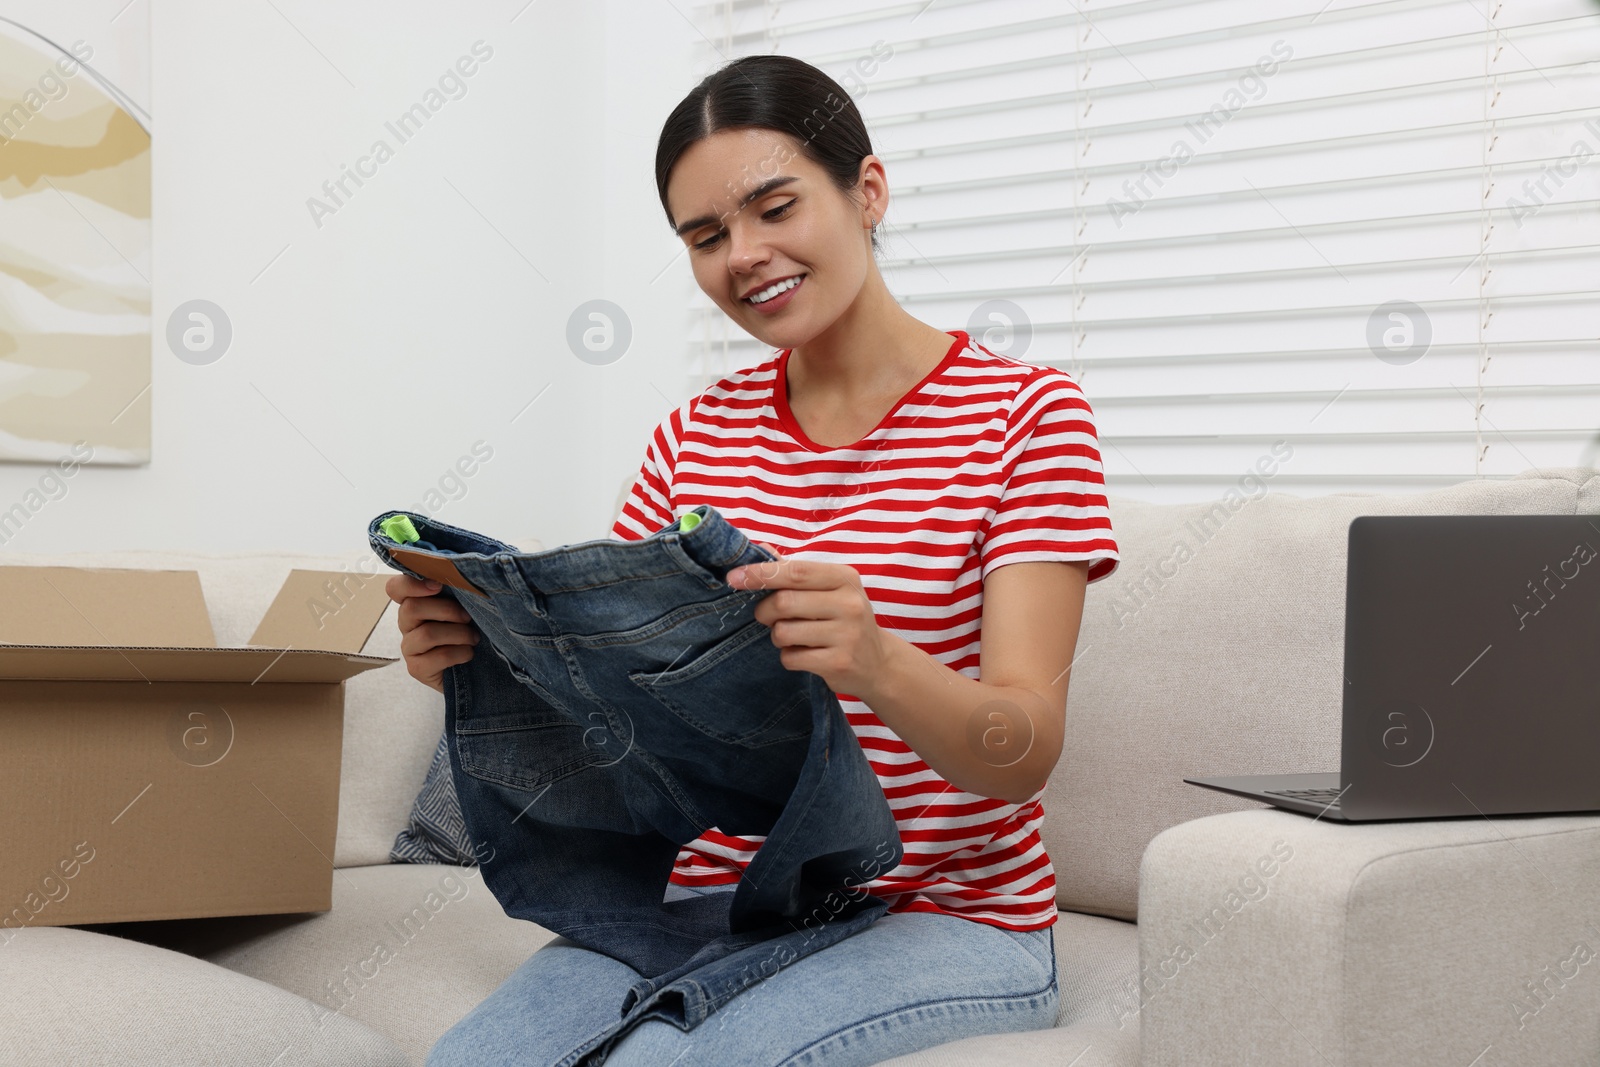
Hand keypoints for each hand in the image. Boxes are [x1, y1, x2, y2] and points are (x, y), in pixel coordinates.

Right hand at [386, 573, 478, 692]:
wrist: (474, 667)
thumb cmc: (468, 629)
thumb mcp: (463, 606)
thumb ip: (456, 591)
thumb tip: (464, 575)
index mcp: (414, 602)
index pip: (396, 588)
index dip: (411, 584)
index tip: (438, 585)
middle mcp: (406, 623)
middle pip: (411, 608)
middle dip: (447, 610)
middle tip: (468, 617)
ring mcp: (409, 647)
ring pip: (426, 634)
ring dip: (458, 634)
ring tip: (473, 638)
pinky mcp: (416, 668)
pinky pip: (437, 657)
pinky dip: (459, 653)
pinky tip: (468, 653)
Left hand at [727, 543, 893, 698]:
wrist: (878, 663)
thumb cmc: (844, 619)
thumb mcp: (829, 590)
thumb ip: (795, 571)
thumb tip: (761, 548)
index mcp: (844, 578)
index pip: (794, 571)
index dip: (760, 574)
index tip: (733, 578)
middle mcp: (850, 603)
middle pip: (784, 603)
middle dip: (765, 612)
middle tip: (768, 617)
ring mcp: (847, 635)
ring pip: (784, 632)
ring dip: (778, 637)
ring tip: (793, 637)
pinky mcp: (839, 663)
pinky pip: (791, 658)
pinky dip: (789, 657)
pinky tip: (805, 654)